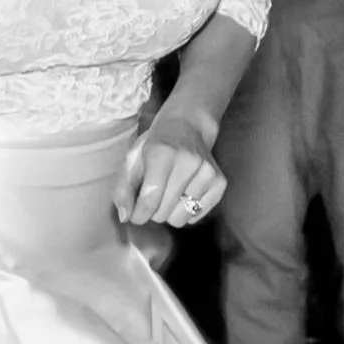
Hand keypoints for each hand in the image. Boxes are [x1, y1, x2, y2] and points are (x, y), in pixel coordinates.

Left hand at [115, 109, 225, 226]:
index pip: (150, 198)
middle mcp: (188, 162)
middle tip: (152, 196)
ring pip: (180, 218)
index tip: (134, 216)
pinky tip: (184, 192)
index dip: (139, 214)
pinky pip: (197, 215)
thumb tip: (124, 216)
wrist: (187, 125)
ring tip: (168, 193)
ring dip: (170, 212)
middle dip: (152, 211)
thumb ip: (124, 187)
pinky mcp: (220, 182)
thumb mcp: (133, 158)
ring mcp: (207, 172)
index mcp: (162, 153)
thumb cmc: (156, 144)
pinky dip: (187, 210)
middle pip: (164, 212)